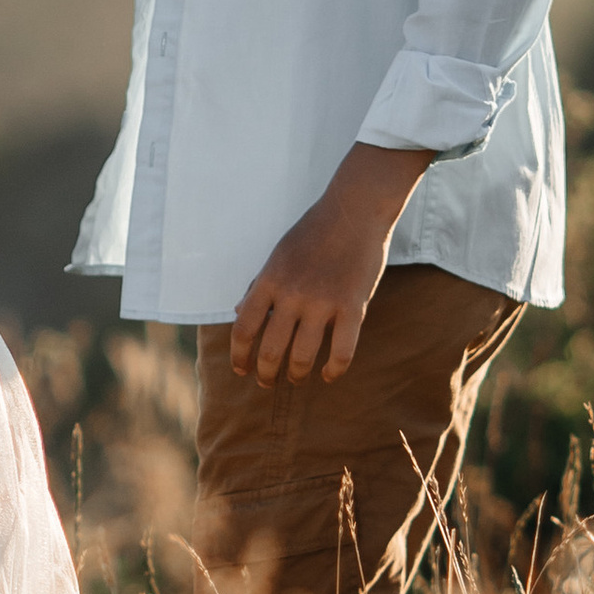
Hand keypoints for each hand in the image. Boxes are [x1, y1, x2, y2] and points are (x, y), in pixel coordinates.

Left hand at [230, 143, 430, 383]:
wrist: (353, 211)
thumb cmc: (313, 231)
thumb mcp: (278, 254)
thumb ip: (260, 285)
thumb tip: (240, 311)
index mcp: (270, 279)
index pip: (244, 327)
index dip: (239, 355)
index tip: (241, 368)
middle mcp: (292, 294)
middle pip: (270, 349)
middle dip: (266, 373)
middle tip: (267, 382)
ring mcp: (323, 302)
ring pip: (303, 356)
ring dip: (297, 375)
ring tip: (296, 379)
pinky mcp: (353, 307)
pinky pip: (342, 352)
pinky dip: (334, 370)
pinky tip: (329, 375)